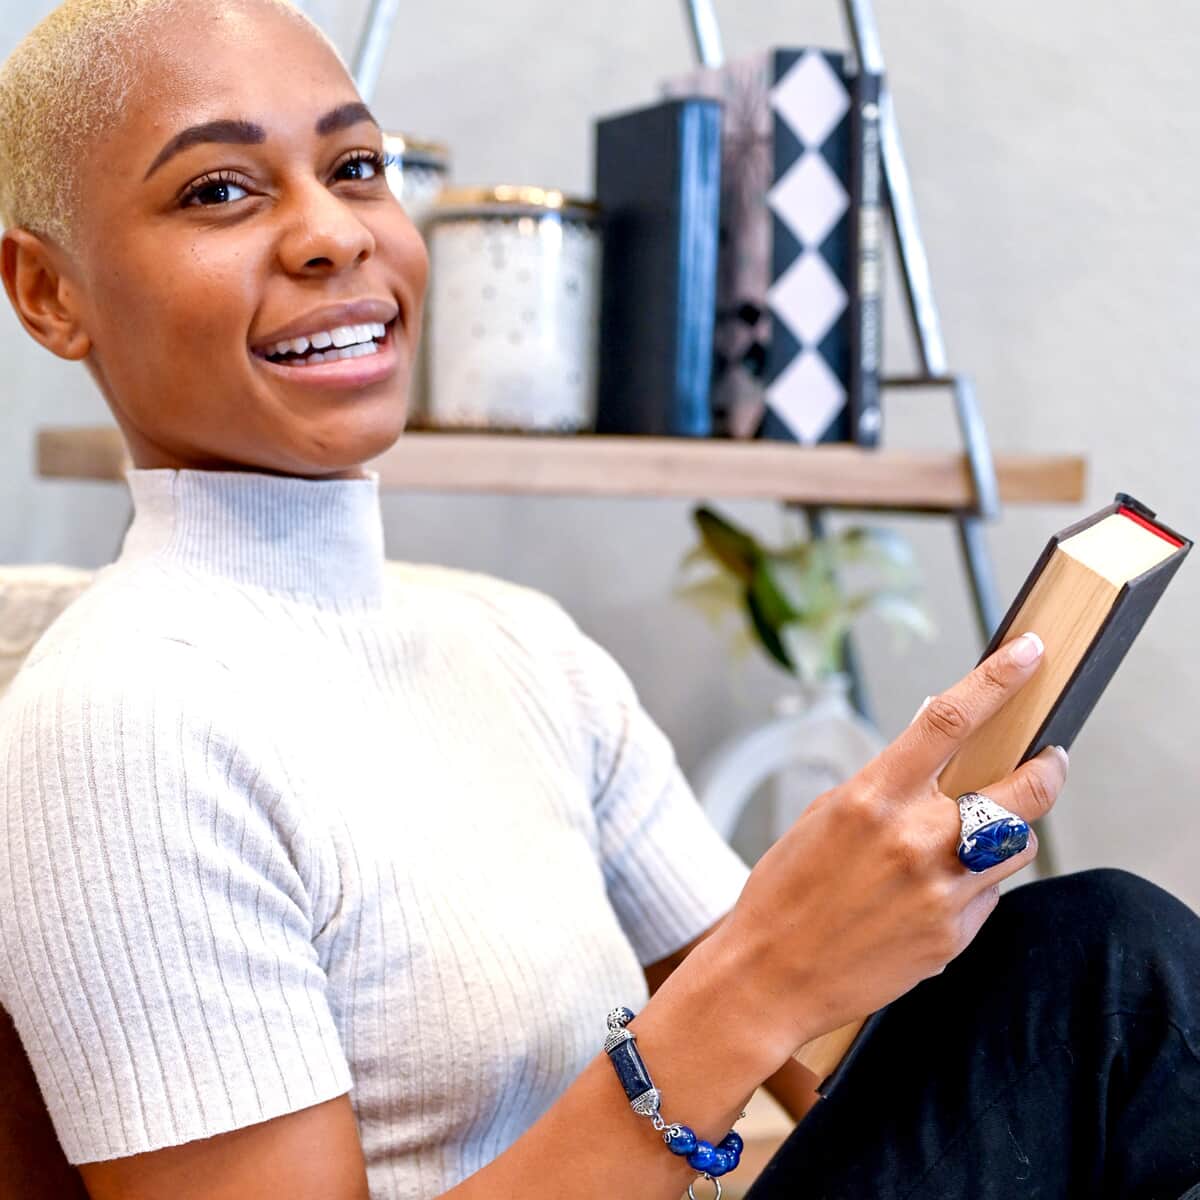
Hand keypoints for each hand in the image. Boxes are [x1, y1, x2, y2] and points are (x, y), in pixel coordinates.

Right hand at [714, 632, 1067, 1057]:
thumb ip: (885, 785)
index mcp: (873, 798)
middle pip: (1020, 790)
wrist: (769, 976)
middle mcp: (915, 840)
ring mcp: (940, 892)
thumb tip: (936, 753)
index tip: (1028, 653)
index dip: (997, 680)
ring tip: (970, 837)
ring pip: (1016, 845)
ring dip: (1008, 831)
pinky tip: (930, 892)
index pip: (950, 720)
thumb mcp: (824, 817)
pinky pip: (988, 895)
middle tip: (1052, 759)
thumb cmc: (786, 891)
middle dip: (1048, 769)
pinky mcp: (952, 936)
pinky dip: (974, 884)